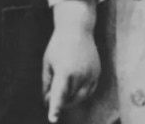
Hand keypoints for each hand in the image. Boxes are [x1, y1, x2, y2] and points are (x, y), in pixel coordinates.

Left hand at [43, 0, 99, 122]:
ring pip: (81, 97)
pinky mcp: (97, 73)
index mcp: (64, 71)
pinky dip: (81, 93)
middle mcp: (80, 74)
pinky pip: (89, 90)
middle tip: (50, 97)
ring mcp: (91, 74)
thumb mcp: (48, 62)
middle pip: (70, 98)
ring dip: (71, 99)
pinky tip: (74, 87)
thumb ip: (47, 82)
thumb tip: (47, 100)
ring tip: (62, 91)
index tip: (52, 119)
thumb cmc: (58, 45)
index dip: (55, 108)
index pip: (59, 95)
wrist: (77, 29)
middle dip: (60, 101)